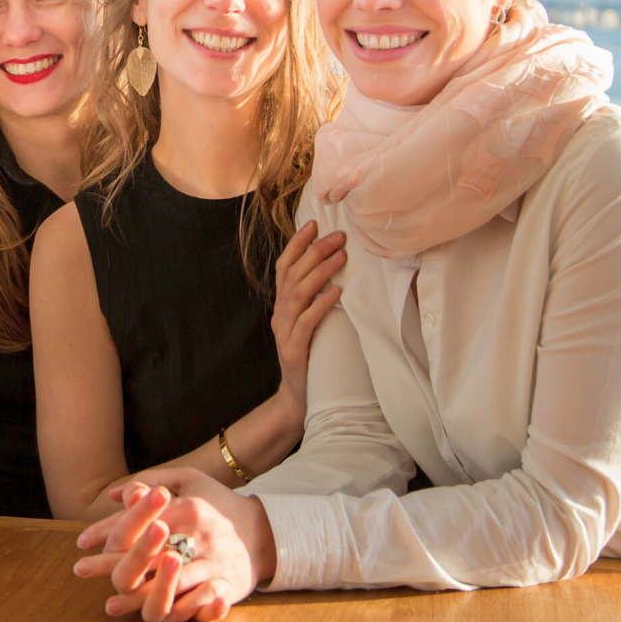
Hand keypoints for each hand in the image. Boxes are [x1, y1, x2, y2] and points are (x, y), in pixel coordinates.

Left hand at [74, 467, 276, 621]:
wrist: (265, 532)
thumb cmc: (219, 503)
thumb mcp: (190, 480)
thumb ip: (153, 480)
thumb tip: (116, 493)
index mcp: (189, 507)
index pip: (141, 519)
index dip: (108, 530)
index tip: (82, 541)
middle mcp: (200, 535)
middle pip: (150, 554)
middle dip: (113, 563)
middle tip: (82, 569)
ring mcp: (214, 562)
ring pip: (171, 583)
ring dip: (139, 595)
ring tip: (110, 603)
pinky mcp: (227, 585)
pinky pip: (197, 603)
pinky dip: (175, 610)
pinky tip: (154, 616)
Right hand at [272, 222, 345, 417]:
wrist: (299, 398)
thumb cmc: (310, 355)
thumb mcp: (307, 323)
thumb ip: (312, 299)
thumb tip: (332, 268)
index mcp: (281, 306)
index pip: (284, 267)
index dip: (296, 244)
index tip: (313, 223)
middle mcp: (279, 315)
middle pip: (292, 275)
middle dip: (314, 251)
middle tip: (338, 236)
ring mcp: (284, 333)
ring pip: (298, 294)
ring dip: (320, 272)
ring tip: (341, 257)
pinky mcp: (293, 350)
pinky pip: (306, 322)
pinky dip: (321, 304)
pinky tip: (337, 292)